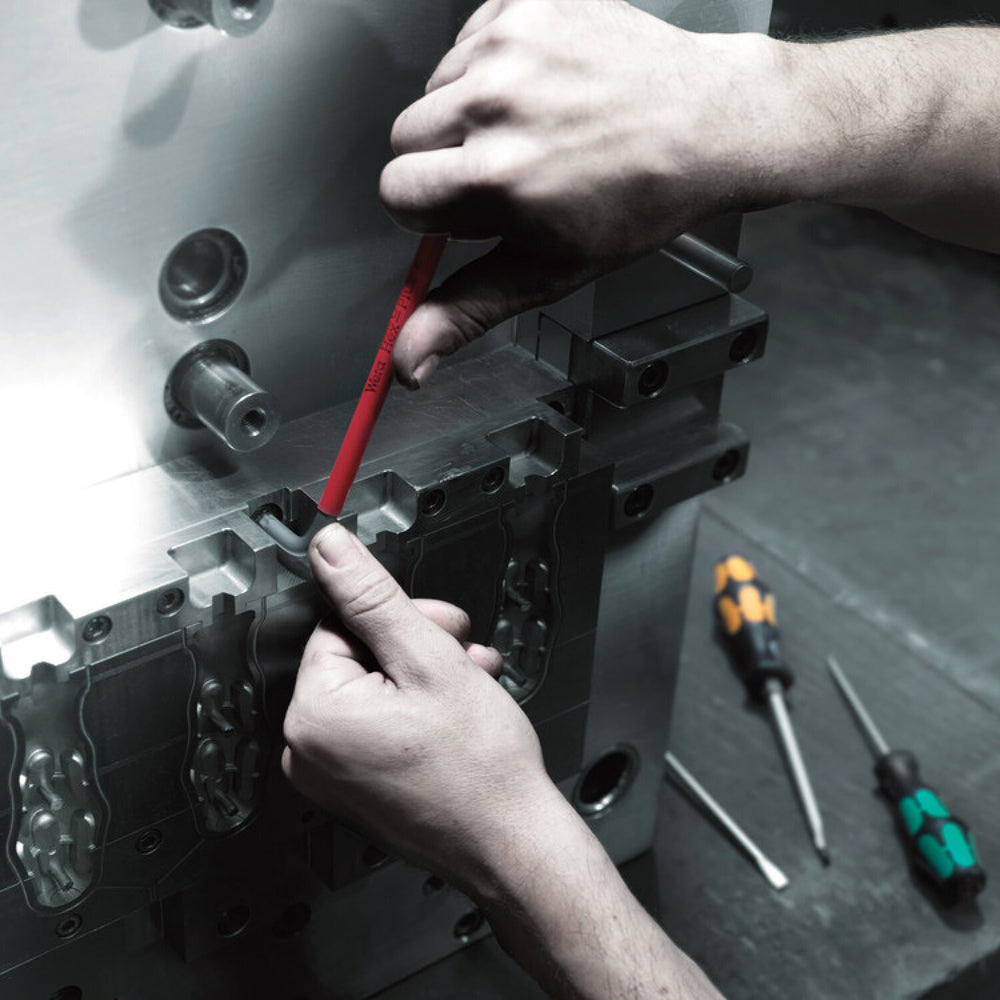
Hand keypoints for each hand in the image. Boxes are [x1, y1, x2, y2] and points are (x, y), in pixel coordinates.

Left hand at [281, 523, 563, 892]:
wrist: (513, 844)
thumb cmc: (480, 767)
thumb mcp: (428, 657)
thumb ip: (371, 596)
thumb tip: (329, 549)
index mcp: (314, 716)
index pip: (341, 626)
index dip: (401, 619)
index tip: (442, 627)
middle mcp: (310, 753)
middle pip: (359, 658)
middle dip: (418, 645)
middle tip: (462, 652)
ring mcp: (333, 778)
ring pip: (376, 691)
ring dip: (427, 675)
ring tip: (473, 681)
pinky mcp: (357, 791)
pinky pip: (378, 728)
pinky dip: (418, 711)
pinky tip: (460, 709)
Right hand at [382, 0, 776, 385]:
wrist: (706, 125)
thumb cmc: (638, 201)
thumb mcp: (546, 272)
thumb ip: (465, 313)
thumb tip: (407, 363)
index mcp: (495, 176)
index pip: (396, 192)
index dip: (431, 210)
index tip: (468, 210)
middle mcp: (496, 102)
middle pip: (405, 138)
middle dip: (443, 161)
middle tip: (506, 170)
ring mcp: (512, 45)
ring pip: (435, 88)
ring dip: (468, 111)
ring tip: (535, 127)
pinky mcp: (526, 2)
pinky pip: (469, 39)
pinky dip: (494, 65)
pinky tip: (543, 89)